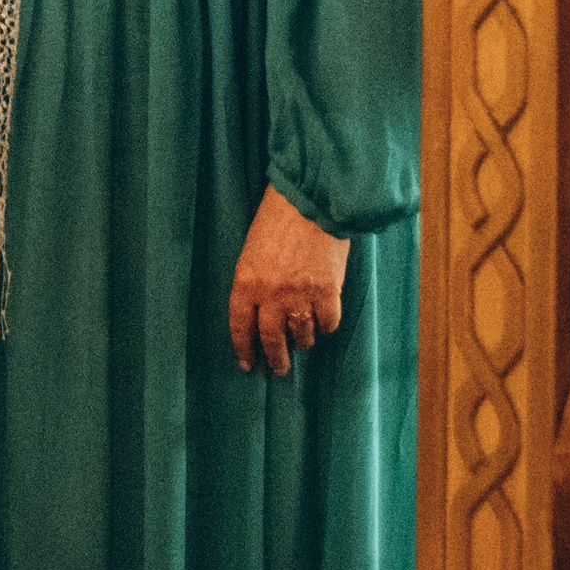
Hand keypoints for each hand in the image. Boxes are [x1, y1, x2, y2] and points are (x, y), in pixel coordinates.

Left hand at [228, 183, 349, 373]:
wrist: (311, 200)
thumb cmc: (277, 219)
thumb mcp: (252, 250)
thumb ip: (254, 282)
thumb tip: (262, 312)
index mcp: (246, 282)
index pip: (241, 326)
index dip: (244, 349)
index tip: (247, 364)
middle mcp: (272, 294)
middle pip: (272, 339)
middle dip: (276, 359)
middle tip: (279, 369)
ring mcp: (301, 295)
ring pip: (302, 335)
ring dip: (303, 342)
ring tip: (303, 343)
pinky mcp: (328, 292)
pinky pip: (328, 323)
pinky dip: (326, 326)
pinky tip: (323, 323)